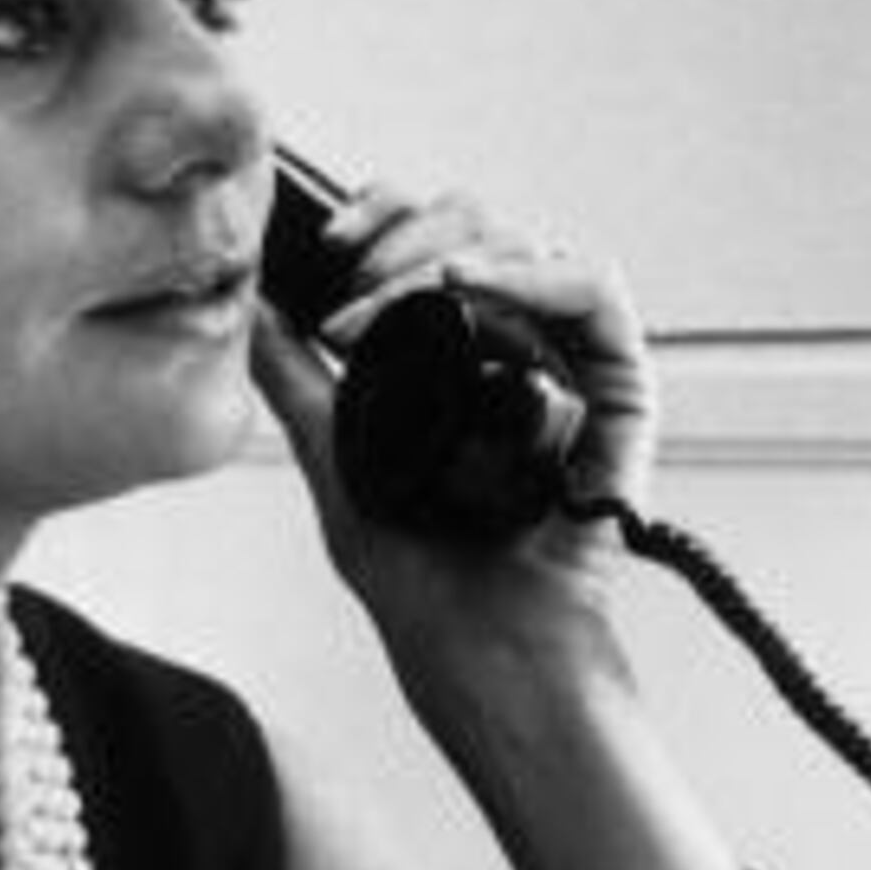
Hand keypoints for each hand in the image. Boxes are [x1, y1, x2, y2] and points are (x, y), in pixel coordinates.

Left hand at [246, 176, 653, 674]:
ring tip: (403, 295)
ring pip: (526, 242)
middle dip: (404, 230)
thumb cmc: (425, 584)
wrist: (485, 652)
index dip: (382, 217)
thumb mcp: (336, 463)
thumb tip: (251, 310)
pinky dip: (536, 271)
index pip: (427, 239)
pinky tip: (474, 285)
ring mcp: (569, 363)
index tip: (329, 243)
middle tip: (355, 280)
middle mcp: (517, 345)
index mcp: (455, 353)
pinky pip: (597, 291)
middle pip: (476, 222)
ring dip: (452, 248)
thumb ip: (296, 385)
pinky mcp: (619, 389)